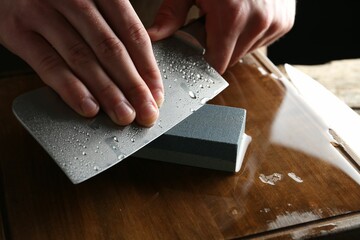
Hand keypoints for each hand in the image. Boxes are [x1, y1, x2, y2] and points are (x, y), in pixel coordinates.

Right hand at [0, 0, 163, 126]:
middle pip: (111, 48)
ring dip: (107, 92)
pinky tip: (88, 107)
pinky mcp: (17, 30)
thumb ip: (112, 27)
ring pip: (83, 58)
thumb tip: (140, 69)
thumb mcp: (89, 1)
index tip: (156, 94)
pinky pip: (48, 64)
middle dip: (132, 86)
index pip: (132, 32)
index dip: (147, 67)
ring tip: (123, 114)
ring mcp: (43, 12)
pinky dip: (70, 88)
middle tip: (146, 112)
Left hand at [148, 0, 295, 73]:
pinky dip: (250, 34)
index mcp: (232, 16)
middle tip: (211, 24)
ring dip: (234, 42)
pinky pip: (261, 41)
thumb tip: (155, 37)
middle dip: (217, 49)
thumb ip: (172, 14)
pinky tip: (244, 16)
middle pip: (230, 60)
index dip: (203, 62)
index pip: (216, 64)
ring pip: (246, 52)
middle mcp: (258, 23)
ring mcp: (275, 23)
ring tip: (228, 15)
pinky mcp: (285, 22)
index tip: (196, 53)